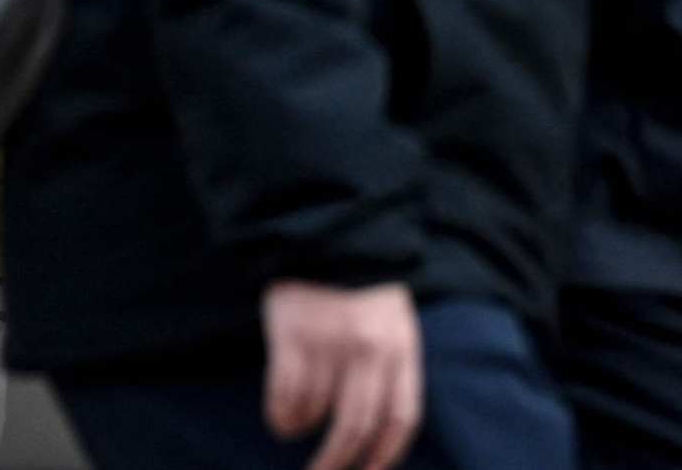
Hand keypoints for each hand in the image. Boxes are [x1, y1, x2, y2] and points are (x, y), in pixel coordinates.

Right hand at [262, 279, 420, 469]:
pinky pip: (286, 391)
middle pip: (356, 424)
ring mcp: (328, 340)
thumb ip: (392, 366)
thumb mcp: (392, 322)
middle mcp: (368, 349)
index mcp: (400, 347)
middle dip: (338, 460)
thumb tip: (377, 430)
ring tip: (295, 429)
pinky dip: (282, 414)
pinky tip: (280, 419)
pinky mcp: (291, 333)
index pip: (400, 417)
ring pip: (317, 411)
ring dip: (304, 430)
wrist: (324, 234)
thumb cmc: (360, 287)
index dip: (385, 455)